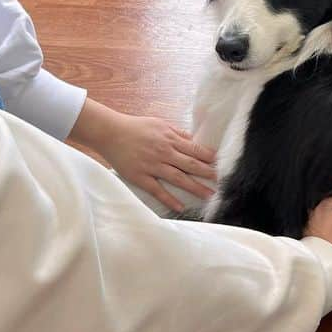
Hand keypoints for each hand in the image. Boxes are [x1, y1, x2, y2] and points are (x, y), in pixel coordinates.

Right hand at [96, 115, 217, 213]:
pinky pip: (157, 190)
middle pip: (191, 165)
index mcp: (170, 139)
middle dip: (208, 174)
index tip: (221, 165)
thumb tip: (194, 140)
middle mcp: (164, 152)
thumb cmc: (135, 127)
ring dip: (195, 188)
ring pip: (178, 178)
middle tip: (222, 182)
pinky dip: (169, 199)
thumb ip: (177, 133)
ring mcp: (152, 165)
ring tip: (208, 196)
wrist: (110, 132)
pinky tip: (180, 207)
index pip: (195, 150)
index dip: (210, 158)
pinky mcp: (140, 176)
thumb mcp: (159, 124)